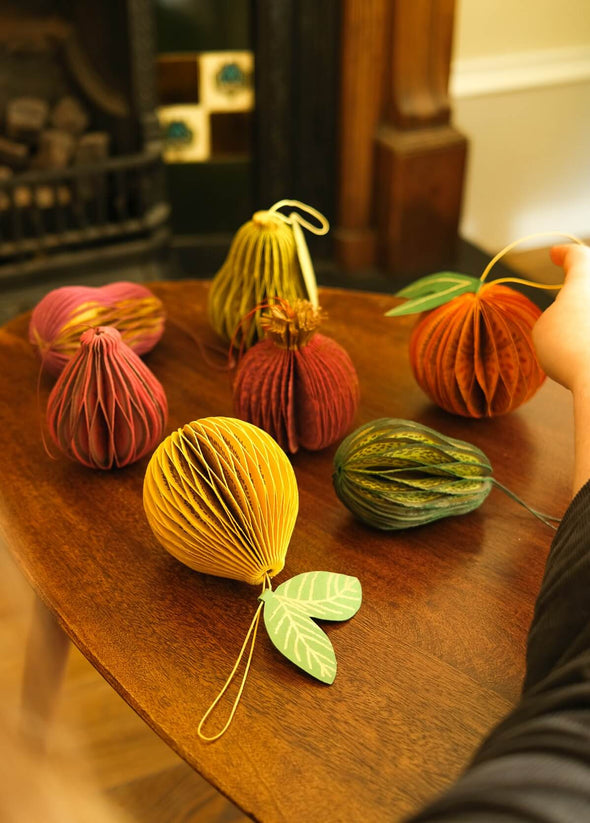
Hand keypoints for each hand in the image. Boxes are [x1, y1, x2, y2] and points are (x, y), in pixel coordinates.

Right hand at [532, 244, 589, 392]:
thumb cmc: (569, 350)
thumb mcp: (544, 328)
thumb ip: (556, 312)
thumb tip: (571, 317)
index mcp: (587, 277)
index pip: (577, 255)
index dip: (564, 254)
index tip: (556, 254)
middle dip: (585, 278)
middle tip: (574, 282)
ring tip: (581, 321)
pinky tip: (589, 344)